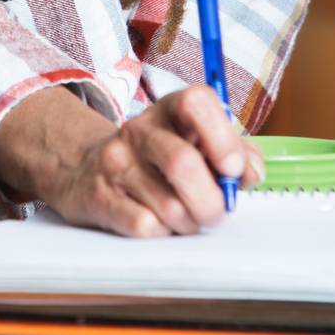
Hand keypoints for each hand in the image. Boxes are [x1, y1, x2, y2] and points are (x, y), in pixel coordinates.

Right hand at [0, 83, 265, 236]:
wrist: (85, 169)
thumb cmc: (156, 159)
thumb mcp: (195, 143)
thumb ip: (234, 153)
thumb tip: (249, 172)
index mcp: (170, 109)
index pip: (196, 101)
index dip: (222, 137)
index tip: (232, 169)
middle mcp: (139, 129)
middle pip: (183, 164)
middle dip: (211, 202)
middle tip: (215, 212)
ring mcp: (116, 162)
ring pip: (170, 207)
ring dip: (189, 223)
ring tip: (186, 218)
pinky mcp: (99, 196)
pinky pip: (146, 226)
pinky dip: (163, 233)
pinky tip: (159, 222)